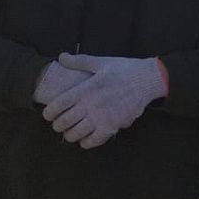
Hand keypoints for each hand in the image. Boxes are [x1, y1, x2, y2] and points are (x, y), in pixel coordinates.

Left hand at [41, 53, 166, 149]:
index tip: (49, 114)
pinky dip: (86, 142)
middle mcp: (91, 104)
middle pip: (63, 123)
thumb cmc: (125, 69)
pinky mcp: (113, 126)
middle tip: (60, 123)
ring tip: (72, 131)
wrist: (149, 79)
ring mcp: (102, 117)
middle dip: (58, 125)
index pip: (57, 106)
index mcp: (86, 89)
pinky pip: (93, 141)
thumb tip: (61, 56)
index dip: (48, 113)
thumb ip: (79, 62)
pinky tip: (86, 138)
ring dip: (70, 135)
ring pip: (75, 134)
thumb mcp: (101, 62)